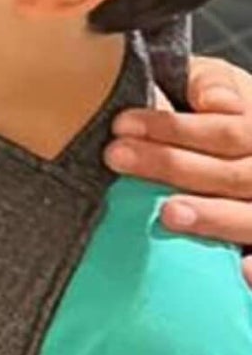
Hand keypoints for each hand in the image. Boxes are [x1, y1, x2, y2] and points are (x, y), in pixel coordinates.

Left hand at [106, 55, 251, 284]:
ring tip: (166, 213)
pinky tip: (240, 271)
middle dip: (174, 165)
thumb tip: (216, 102)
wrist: (227, 147)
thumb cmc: (208, 112)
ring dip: (213, 217)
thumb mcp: (211, 86)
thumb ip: (209, 83)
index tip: (122, 124)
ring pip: (251, 217)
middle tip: (116, 157)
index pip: (231, 131)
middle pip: (236, 173)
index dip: (178, 128)